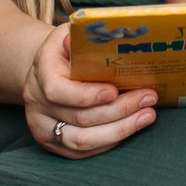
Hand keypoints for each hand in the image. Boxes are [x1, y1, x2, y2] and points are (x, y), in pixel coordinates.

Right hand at [21, 24, 158, 157]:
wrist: (49, 69)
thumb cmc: (69, 50)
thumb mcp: (74, 34)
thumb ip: (87, 38)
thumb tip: (111, 35)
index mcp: (41, 72)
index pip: (57, 90)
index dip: (87, 95)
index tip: (114, 91)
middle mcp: (36, 103)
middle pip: (79, 118)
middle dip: (119, 110)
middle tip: (148, 99)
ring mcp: (42, 127)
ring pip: (82, 141)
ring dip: (120, 130)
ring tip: (147, 116)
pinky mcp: (53, 144)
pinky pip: (84, 151)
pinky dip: (111, 140)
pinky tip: (132, 127)